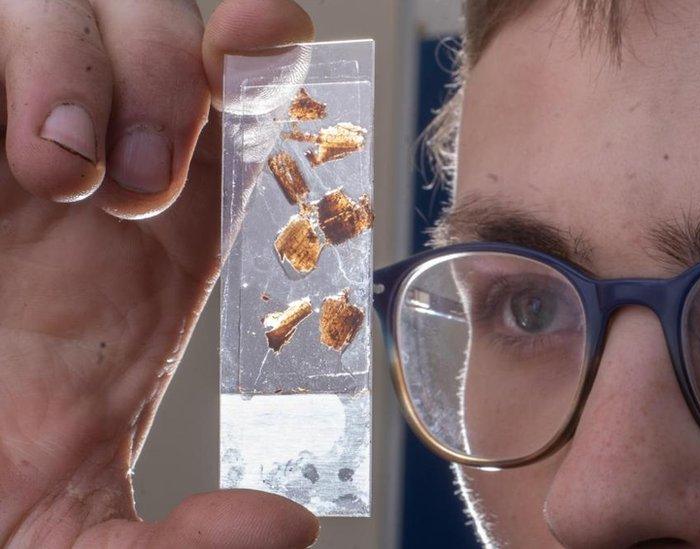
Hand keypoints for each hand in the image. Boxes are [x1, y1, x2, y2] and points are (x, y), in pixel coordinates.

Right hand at [0, 1, 320, 546]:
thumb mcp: (64, 518)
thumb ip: (170, 543)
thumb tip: (283, 534)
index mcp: (159, 223)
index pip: (238, 93)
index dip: (262, 53)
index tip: (263, 43)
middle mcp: (96, 155)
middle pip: (169, 27)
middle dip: (170, 75)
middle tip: (138, 185)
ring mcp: (10, 122)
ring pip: (75, 4)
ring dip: (83, 63)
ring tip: (67, 169)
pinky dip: (16, 55)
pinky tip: (24, 148)